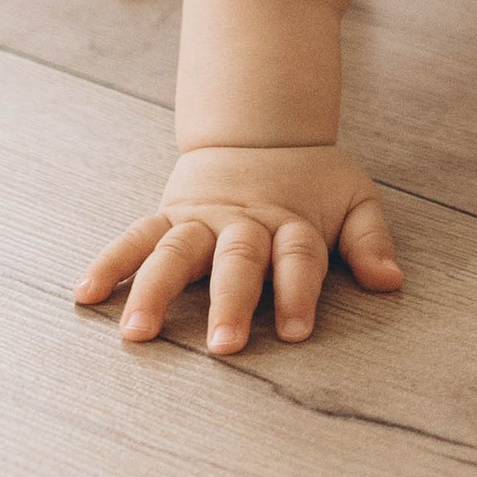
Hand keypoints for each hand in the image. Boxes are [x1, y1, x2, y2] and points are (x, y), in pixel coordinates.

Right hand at [74, 143, 403, 352]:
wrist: (261, 129)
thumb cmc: (312, 180)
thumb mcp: (354, 199)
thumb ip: (370, 240)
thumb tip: (391, 282)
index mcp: (292, 221)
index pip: (298, 258)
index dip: (297, 292)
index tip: (294, 332)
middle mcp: (244, 222)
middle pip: (237, 261)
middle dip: (230, 303)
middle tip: (223, 347)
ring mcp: (201, 219)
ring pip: (175, 253)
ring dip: (155, 292)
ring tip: (136, 334)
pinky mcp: (168, 215)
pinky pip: (135, 238)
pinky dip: (110, 263)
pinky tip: (85, 294)